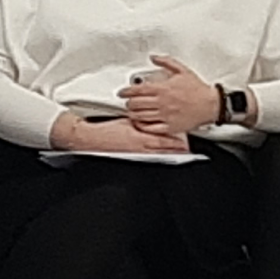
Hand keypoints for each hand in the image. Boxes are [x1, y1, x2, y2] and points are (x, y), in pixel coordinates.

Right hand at [66, 116, 190, 154]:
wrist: (91, 139)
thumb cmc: (104, 129)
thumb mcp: (125, 121)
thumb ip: (140, 122)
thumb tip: (149, 120)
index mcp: (139, 136)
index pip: (162, 139)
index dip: (175, 140)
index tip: (185, 140)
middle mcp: (139, 147)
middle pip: (162, 149)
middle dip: (176, 150)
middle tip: (188, 150)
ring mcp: (134, 154)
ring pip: (156, 155)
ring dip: (168, 154)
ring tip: (179, 155)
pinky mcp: (129, 157)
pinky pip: (147, 157)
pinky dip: (156, 157)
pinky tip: (159, 157)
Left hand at [117, 55, 218, 134]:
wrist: (211, 105)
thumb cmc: (198, 90)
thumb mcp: (183, 70)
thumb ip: (166, 62)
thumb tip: (154, 57)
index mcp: (163, 89)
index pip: (137, 90)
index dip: (125, 91)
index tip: (121, 92)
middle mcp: (162, 103)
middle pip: (136, 104)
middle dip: (128, 103)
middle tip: (128, 102)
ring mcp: (165, 115)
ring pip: (140, 116)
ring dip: (133, 113)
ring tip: (133, 111)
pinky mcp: (169, 126)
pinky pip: (150, 128)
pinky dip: (142, 125)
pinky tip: (141, 122)